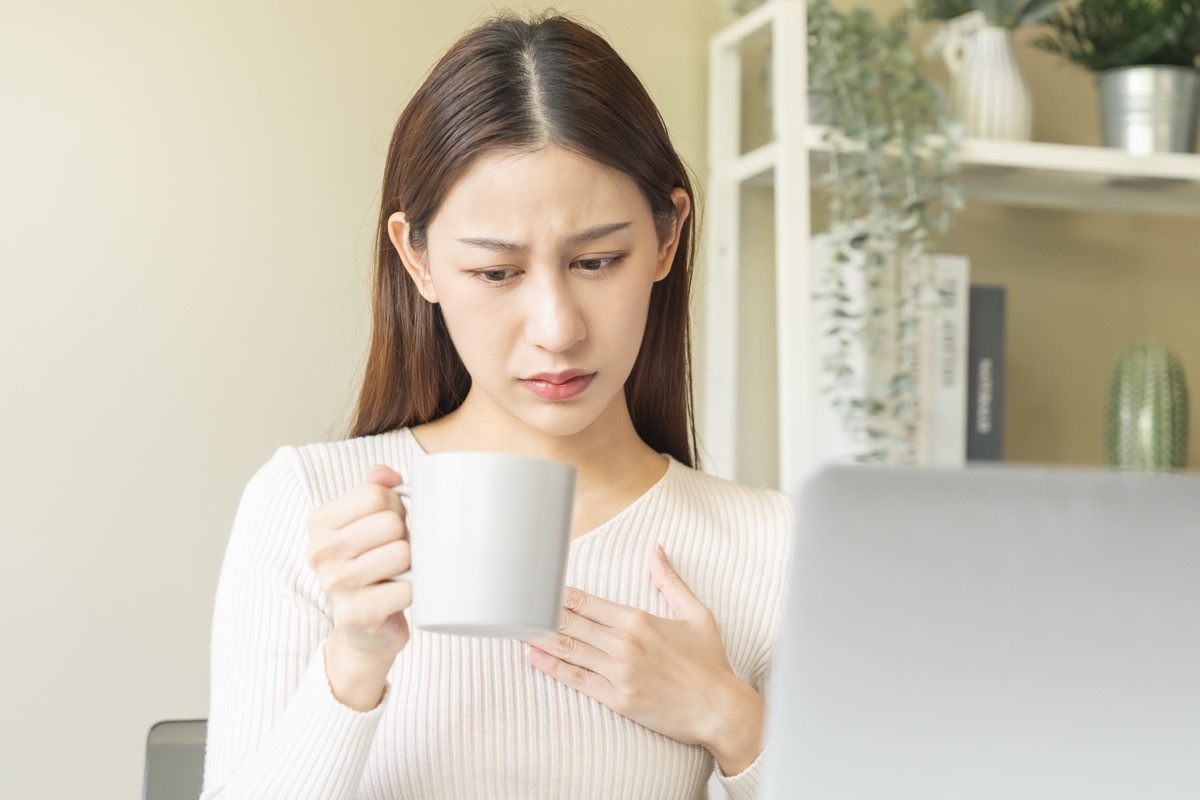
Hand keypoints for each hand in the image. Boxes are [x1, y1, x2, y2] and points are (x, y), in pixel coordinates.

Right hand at [306, 465, 412, 709]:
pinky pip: (406, 588)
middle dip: (405, 536)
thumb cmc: (371, 565)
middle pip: (391, 522)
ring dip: (411, 564)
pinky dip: (413, 591)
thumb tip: (385, 474)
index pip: (376, 494)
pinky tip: (397, 595)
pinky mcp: (356, 614)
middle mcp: (320, 552)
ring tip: (397, 573)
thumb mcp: (368, 522)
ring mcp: (335, 584)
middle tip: (395, 553)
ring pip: (402, 553)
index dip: (396, 507)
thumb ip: (375, 489)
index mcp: (320, 523)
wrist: (365, 628)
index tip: (388, 526)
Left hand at [524, 545, 764, 774]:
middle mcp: (624, 643)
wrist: (721, 709)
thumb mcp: (696, 614)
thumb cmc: (709, 663)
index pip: (587, 602)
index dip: (558, 593)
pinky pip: (577, 680)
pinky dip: (552, 667)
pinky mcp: (617, 699)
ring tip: (515, 626)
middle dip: (540, 612)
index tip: (538, 586)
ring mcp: (619, 672)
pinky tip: (533, 657)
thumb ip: (670, 581)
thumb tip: (656, 550)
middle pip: (571, 623)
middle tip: (515, 603)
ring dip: (539, 637)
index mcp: (639, 619)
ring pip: (569, 649)